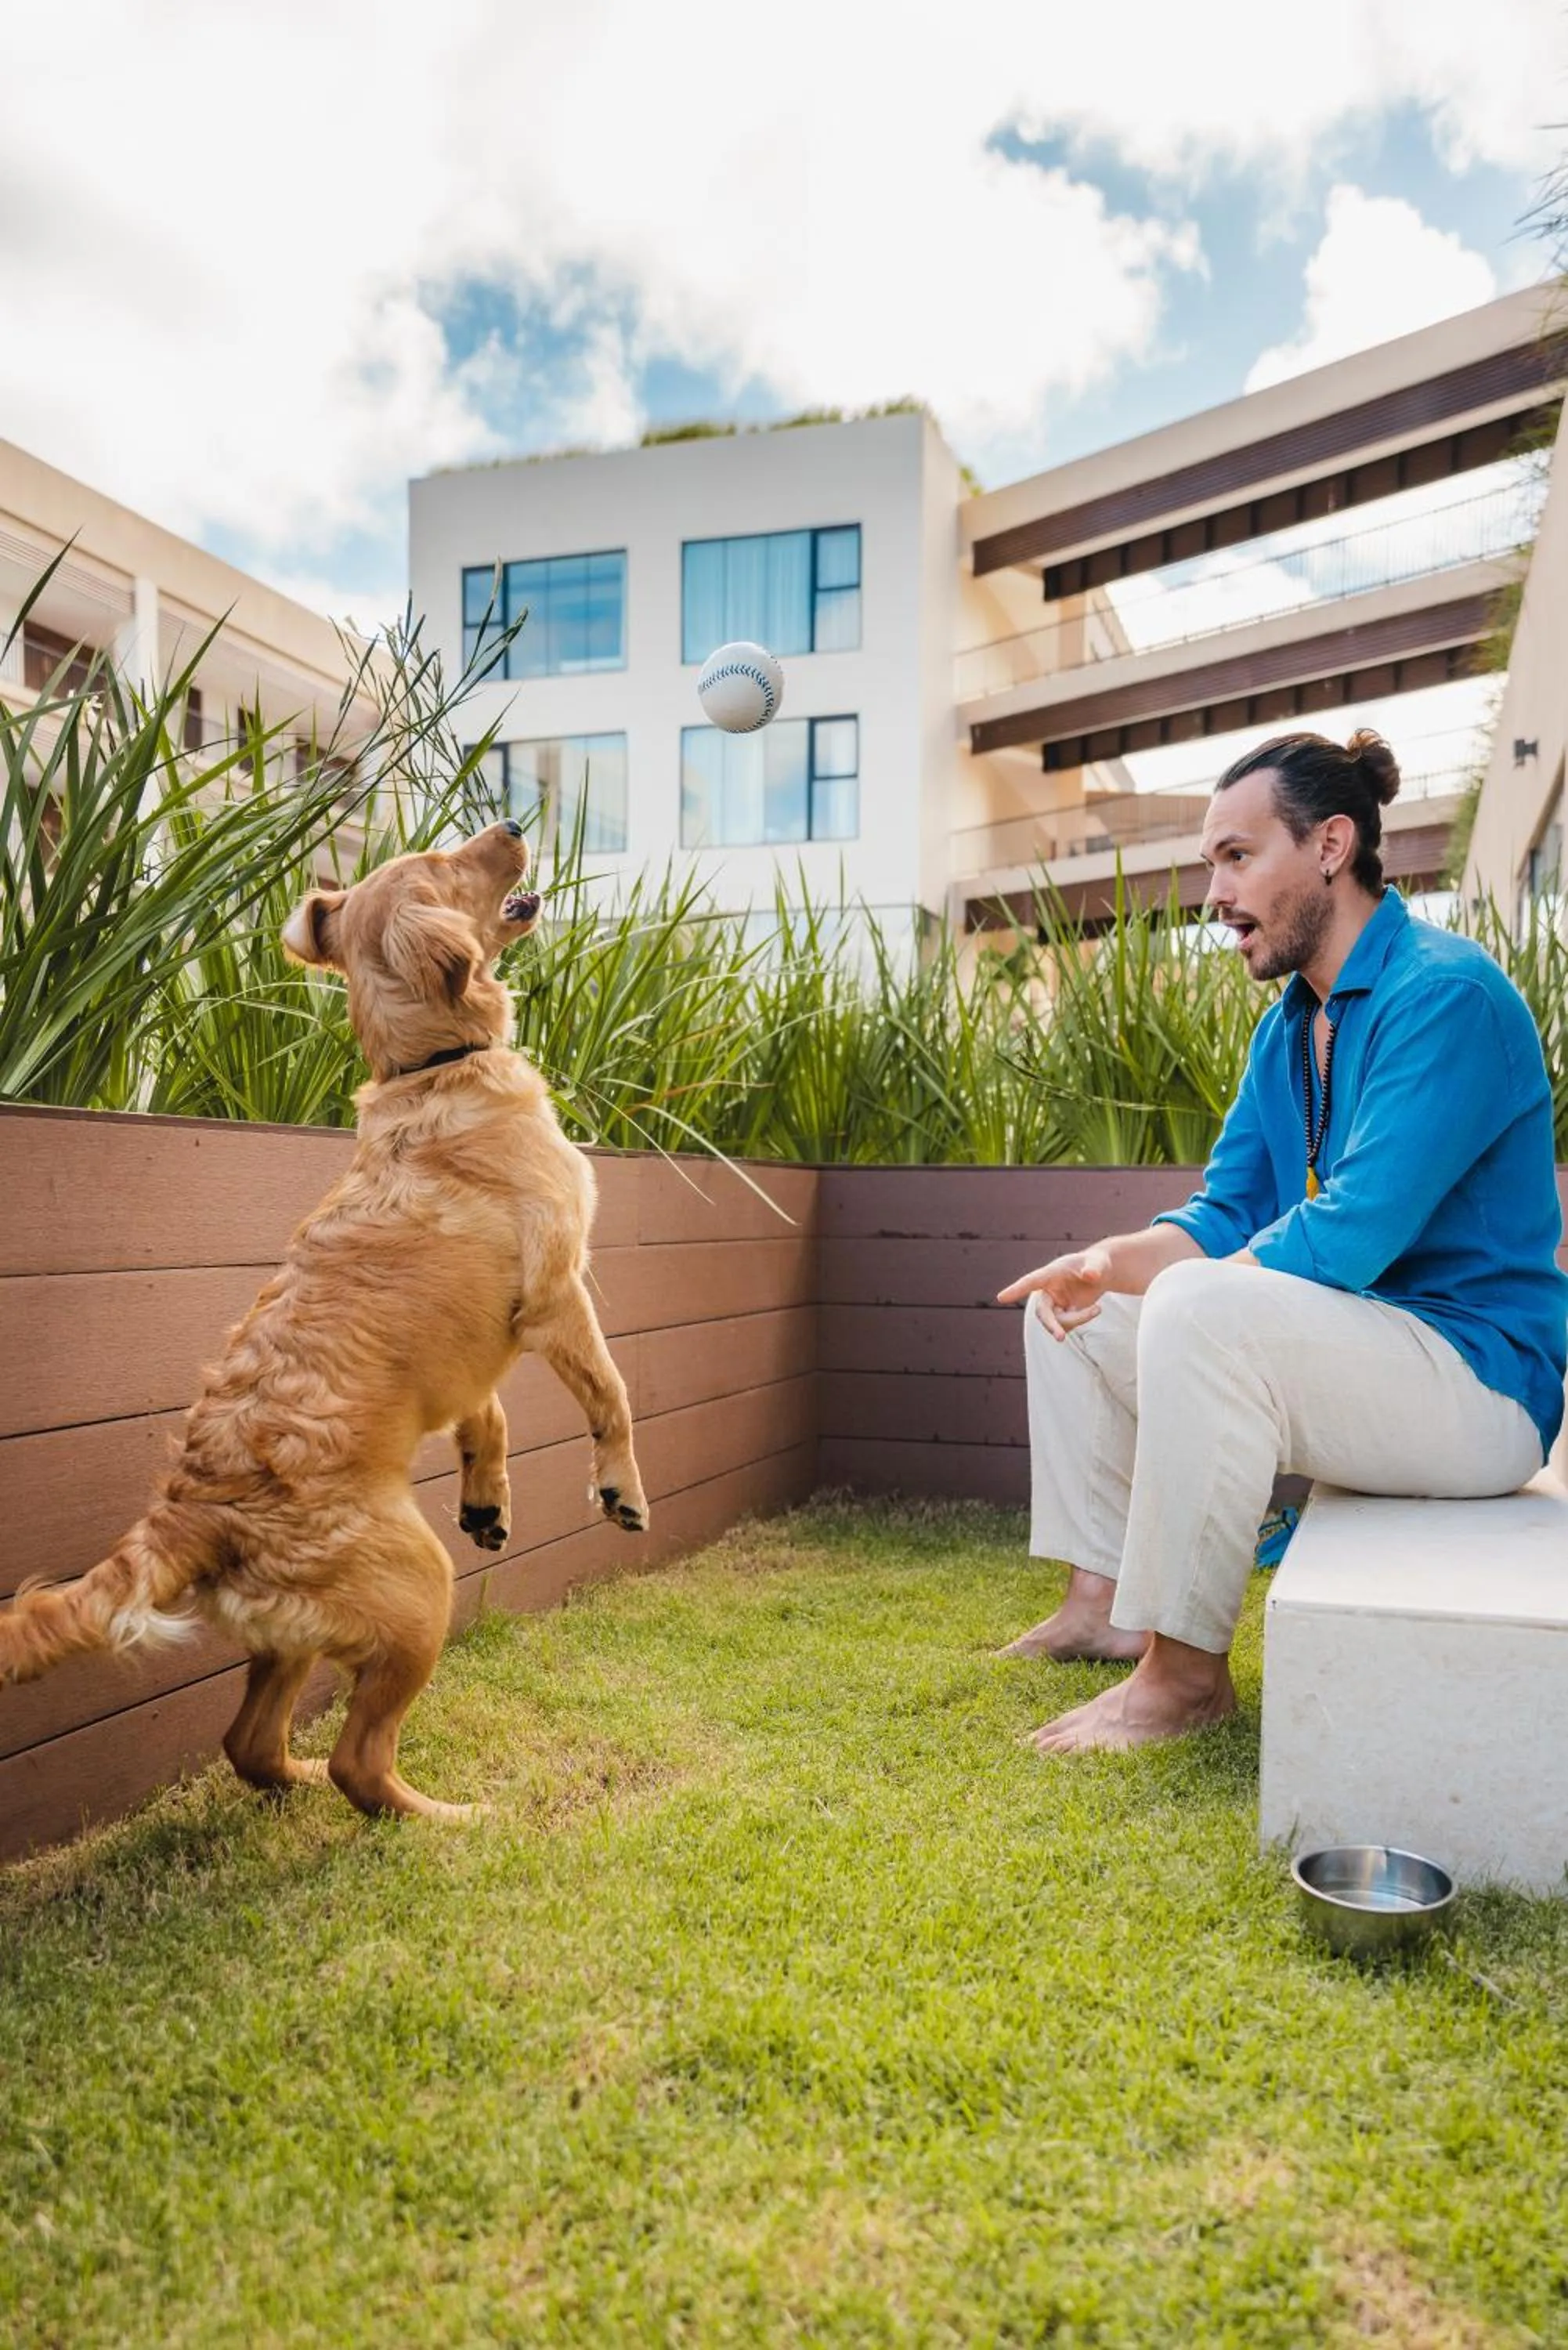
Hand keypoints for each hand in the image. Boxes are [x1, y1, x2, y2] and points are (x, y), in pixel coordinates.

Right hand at [996, 1245, 1112, 1340]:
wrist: (1101, 1274)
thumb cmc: (1096, 1264)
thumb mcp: (1098, 1263)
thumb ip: (1094, 1268)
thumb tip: (1090, 1275)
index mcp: (1051, 1273)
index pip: (1031, 1281)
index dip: (1016, 1289)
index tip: (1001, 1298)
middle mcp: (1048, 1290)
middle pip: (1042, 1311)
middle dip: (1051, 1325)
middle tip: (1061, 1338)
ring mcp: (1053, 1304)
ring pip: (1056, 1322)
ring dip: (1076, 1320)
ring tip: (1097, 1309)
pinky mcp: (1061, 1314)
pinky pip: (1065, 1326)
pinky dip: (1080, 1321)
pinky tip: (1093, 1310)